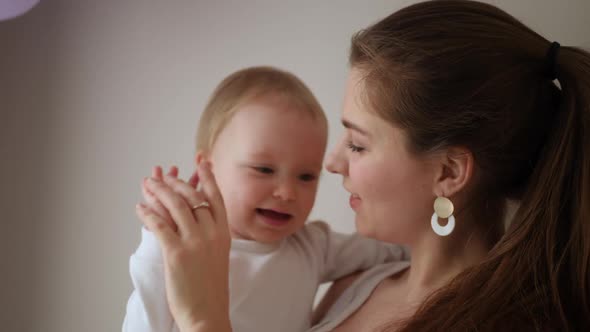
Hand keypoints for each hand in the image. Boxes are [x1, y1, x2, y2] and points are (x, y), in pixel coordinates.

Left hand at [135, 162, 231, 331]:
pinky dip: (147, 213)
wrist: (208, 312)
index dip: (208, 177)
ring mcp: (195, 242)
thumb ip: (210, 234)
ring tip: (148, 184)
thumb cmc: (211, 288)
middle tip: (162, 175)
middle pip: (192, 196)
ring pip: (175, 206)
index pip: (216, 197)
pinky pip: (159, 225)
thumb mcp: (218, 255)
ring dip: (158, 192)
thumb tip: (196, 217)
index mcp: (224, 233)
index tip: (202, 160)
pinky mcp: (176, 252)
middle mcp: (211, 233)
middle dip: (174, 182)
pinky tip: (140, 208)